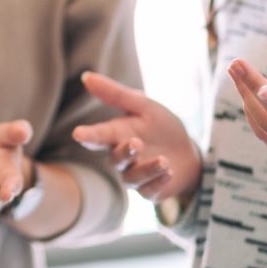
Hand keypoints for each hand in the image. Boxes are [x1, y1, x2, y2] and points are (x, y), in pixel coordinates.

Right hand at [72, 72, 200, 201]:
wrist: (188, 153)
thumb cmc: (160, 127)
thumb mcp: (143, 106)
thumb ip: (115, 94)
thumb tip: (86, 76)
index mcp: (117, 135)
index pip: (98, 136)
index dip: (88, 136)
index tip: (78, 134)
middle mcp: (122, 157)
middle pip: (115, 159)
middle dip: (124, 152)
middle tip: (136, 142)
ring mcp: (135, 175)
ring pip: (132, 177)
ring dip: (148, 168)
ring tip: (164, 160)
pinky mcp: (150, 190)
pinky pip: (149, 191)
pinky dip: (158, 182)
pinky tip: (170, 172)